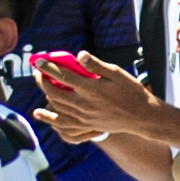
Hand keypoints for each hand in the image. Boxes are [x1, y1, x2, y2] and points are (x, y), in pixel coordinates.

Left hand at [32, 53, 160, 142]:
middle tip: (38, 70)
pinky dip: (49, 117)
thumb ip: (96, 65)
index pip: (63, 76)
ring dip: (45, 94)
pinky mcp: (86, 126)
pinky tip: (40, 113)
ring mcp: (84, 117)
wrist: (141, 117)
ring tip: (41, 83)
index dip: (48, 67)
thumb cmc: (131, 91)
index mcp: (91, 89)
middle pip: (54, 92)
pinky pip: (62, 123)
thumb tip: (79, 55)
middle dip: (42, 80)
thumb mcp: (116, 73)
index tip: (38, 61)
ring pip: (56, 106)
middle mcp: (84, 104)